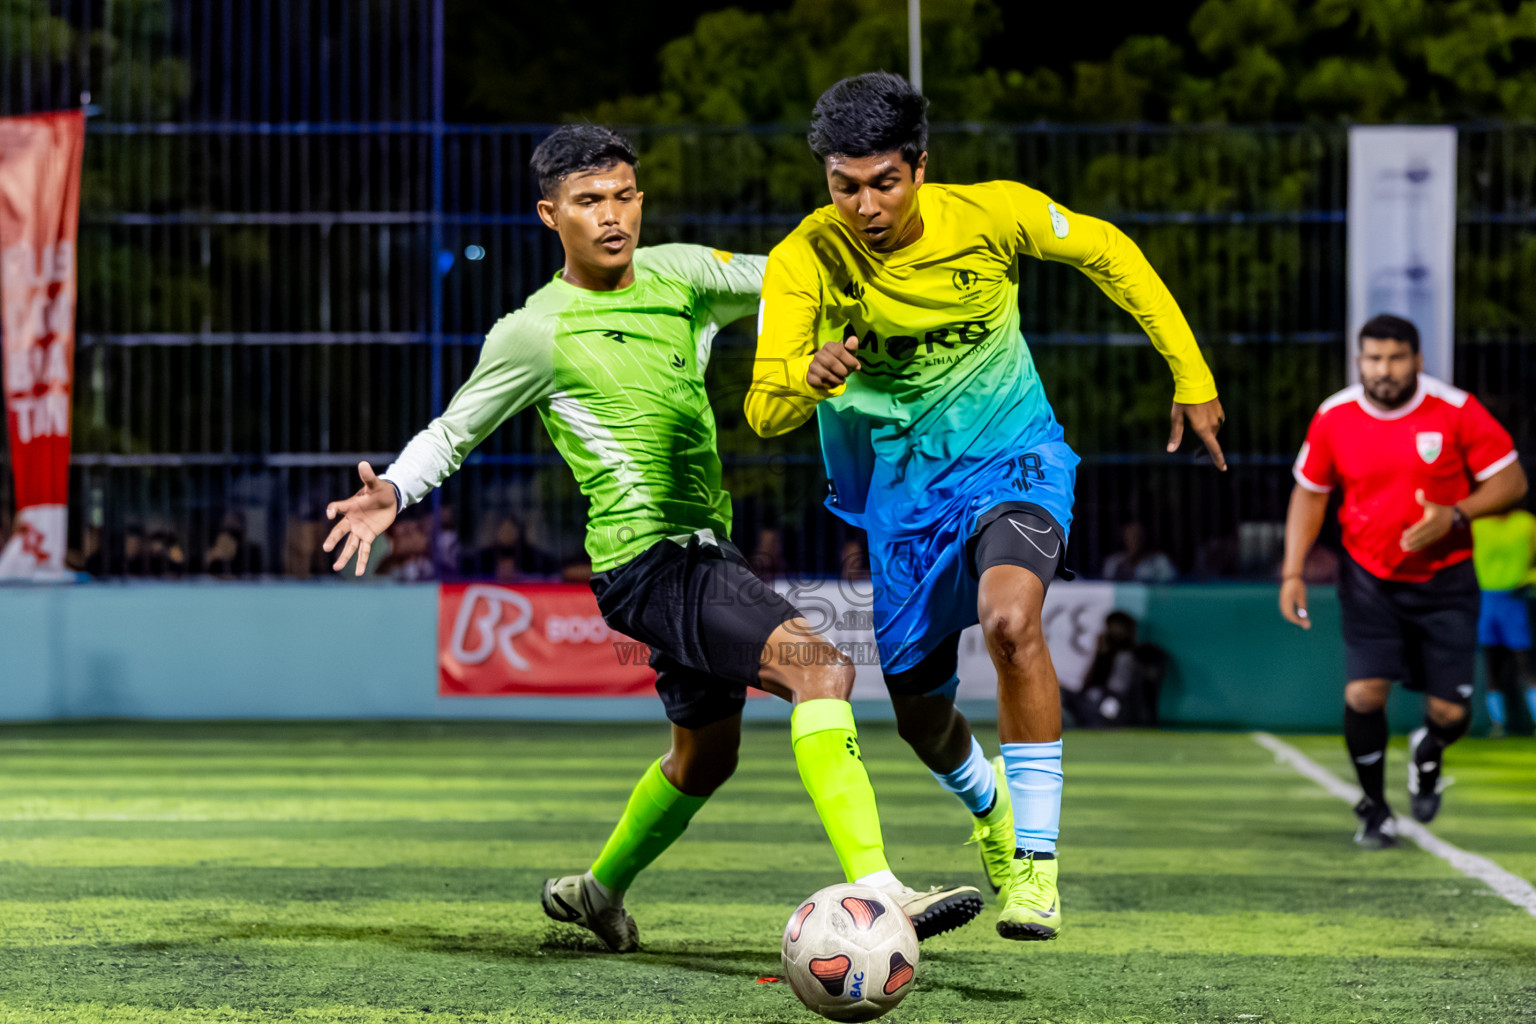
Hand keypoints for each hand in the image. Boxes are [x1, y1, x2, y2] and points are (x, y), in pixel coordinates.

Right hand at [322, 461, 398, 575]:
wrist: (389, 499)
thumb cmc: (380, 490)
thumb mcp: (375, 484)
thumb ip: (368, 477)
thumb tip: (363, 463)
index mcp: (350, 506)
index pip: (338, 507)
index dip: (334, 509)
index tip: (331, 513)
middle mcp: (352, 520)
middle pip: (340, 530)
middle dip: (333, 539)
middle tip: (325, 548)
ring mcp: (359, 530)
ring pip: (350, 545)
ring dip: (344, 556)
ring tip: (335, 568)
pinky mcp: (369, 536)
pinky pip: (364, 550)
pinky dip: (361, 561)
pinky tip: (358, 573)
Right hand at [806, 333, 860, 389]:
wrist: (826, 377)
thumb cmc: (840, 364)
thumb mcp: (849, 356)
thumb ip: (851, 348)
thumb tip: (854, 339)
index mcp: (829, 346)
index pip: (839, 351)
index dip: (850, 361)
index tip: (856, 366)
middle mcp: (819, 353)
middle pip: (832, 363)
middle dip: (844, 371)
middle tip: (847, 373)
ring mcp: (813, 364)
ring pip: (827, 373)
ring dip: (838, 378)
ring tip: (841, 378)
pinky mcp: (810, 376)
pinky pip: (822, 381)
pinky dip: (832, 383)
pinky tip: (834, 382)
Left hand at [1168, 398, 1227, 470]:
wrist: (1196, 381)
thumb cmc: (1184, 400)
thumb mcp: (1176, 417)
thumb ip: (1175, 434)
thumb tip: (1170, 450)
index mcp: (1203, 428)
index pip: (1213, 448)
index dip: (1218, 459)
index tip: (1223, 468)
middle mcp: (1212, 424)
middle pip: (1211, 440)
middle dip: (1207, 447)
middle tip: (1198, 454)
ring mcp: (1217, 416)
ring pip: (1214, 430)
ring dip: (1208, 434)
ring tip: (1199, 433)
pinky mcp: (1219, 409)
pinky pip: (1217, 421)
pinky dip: (1211, 424)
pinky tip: (1204, 419)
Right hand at [1279, 575, 1309, 629]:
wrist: (1290, 578)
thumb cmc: (1298, 586)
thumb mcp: (1302, 597)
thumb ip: (1302, 608)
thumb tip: (1304, 618)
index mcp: (1287, 600)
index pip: (1290, 615)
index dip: (1297, 621)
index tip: (1304, 623)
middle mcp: (1282, 602)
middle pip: (1287, 616)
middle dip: (1295, 621)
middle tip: (1304, 624)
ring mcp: (1281, 602)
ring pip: (1286, 614)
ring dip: (1293, 618)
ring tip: (1302, 620)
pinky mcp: (1282, 602)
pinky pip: (1286, 611)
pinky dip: (1291, 615)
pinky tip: (1297, 615)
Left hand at [1400, 489, 1453, 551]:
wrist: (1456, 517)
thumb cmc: (1440, 510)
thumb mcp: (1432, 505)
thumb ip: (1423, 500)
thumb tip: (1418, 491)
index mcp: (1432, 520)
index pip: (1421, 527)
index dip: (1413, 531)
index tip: (1403, 534)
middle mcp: (1435, 529)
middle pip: (1422, 536)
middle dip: (1412, 540)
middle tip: (1401, 544)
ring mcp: (1437, 535)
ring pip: (1424, 541)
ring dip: (1414, 545)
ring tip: (1404, 548)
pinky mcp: (1438, 539)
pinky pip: (1428, 544)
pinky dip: (1420, 547)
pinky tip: (1412, 550)